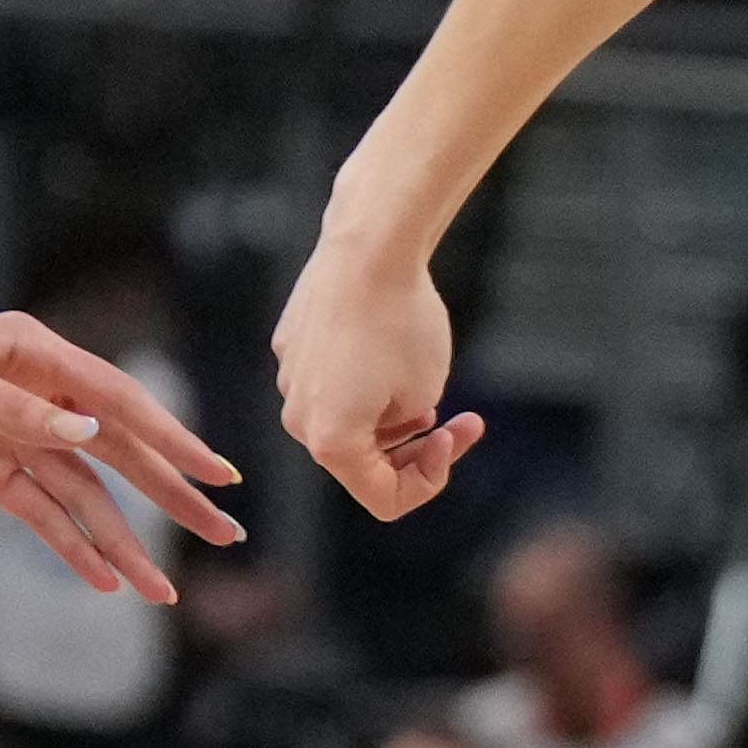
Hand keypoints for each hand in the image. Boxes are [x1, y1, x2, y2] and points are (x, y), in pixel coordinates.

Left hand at [0, 306, 246, 601]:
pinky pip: (39, 513)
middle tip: (225, 532)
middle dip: (171, 495)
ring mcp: (9, 435)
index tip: (218, 475)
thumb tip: (86, 435)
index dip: (173, 440)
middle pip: (118, 453)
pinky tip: (103, 581)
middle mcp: (33, 395)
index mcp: (32, 355)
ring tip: (163, 592)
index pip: (119, 403)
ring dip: (123, 541)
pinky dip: (70, 547)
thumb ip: (12, 409)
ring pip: (84, 495)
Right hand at [274, 242, 487, 516]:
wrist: (368, 249)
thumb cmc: (402, 323)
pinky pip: (332, 379)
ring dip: (389, 414)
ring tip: (422, 376)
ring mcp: (289, 379)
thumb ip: (407, 429)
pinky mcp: (290, 345)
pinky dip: (363, 377)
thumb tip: (388, 423)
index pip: (384, 498)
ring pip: (346, 419)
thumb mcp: (425, 391)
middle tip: (458, 420)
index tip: (451, 436)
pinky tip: (388, 340)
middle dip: (413, 447)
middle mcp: (299, 418)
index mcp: (330, 443)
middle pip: (362, 461)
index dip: (428, 480)